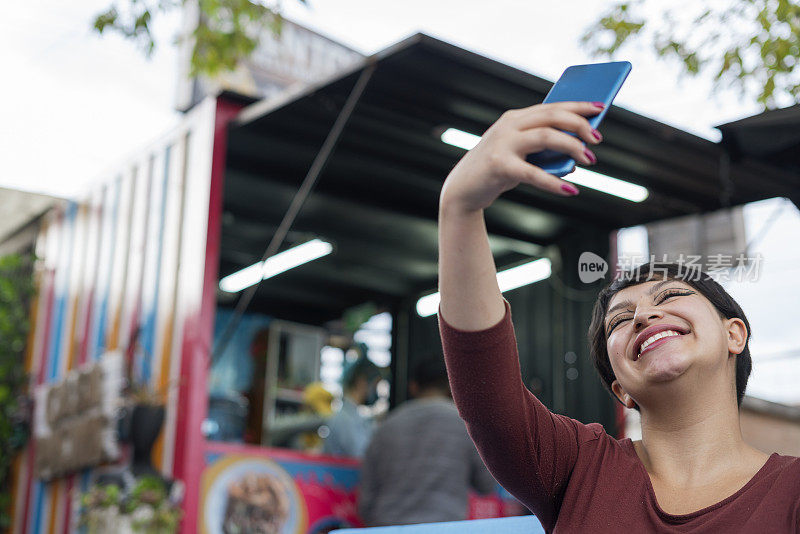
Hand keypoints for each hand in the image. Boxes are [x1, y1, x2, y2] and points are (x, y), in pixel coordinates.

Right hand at [440, 101, 603, 212]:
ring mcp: (503, 144)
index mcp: (514, 118)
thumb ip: (543, 151)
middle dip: (579, 125)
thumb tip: (576, 157)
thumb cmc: (496, 171)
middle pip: (552, 117)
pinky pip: (534, 173)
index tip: (600, 107)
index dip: (577, 106)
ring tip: (589, 160)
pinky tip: (570, 190)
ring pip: (546, 137)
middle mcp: (509, 126)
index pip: (551, 106)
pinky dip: (554, 182)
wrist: (462, 190)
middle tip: (597, 139)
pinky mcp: (499, 166)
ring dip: (572, 147)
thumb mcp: (519, 154)